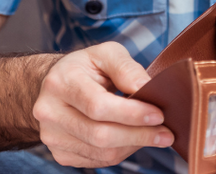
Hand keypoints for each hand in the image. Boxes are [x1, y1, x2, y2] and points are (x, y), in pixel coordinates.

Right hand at [32, 42, 173, 166]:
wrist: (56, 85)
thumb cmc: (86, 68)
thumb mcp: (106, 54)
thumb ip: (126, 68)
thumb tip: (146, 88)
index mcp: (60, 83)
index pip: (98, 106)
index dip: (131, 113)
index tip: (158, 115)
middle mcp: (49, 112)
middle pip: (100, 135)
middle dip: (138, 135)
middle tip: (165, 134)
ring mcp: (52, 137)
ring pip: (101, 152)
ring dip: (133, 145)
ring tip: (154, 135)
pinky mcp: (60, 153)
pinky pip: (97, 160)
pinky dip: (121, 152)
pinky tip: (132, 139)